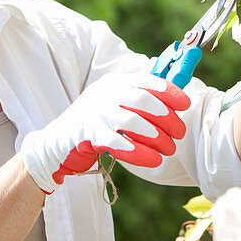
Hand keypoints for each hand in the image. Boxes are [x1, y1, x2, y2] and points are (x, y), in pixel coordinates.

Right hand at [20, 73, 190, 193]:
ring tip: (169, 149)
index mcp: (113, 83)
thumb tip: (172, 105)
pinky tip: (153, 160)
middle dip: (166, 117)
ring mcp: (94, 113)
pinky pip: (116, 143)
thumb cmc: (93, 126)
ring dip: (156, 137)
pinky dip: (138, 152)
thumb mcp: (113, 107)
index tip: (185, 104)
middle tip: (179, 133)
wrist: (55, 145)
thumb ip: (138, 103)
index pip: (145, 81)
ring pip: (132, 122)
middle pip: (142, 101)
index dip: (168, 91)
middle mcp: (104, 94)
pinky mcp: (86, 135)